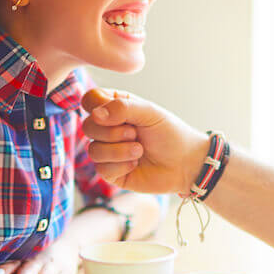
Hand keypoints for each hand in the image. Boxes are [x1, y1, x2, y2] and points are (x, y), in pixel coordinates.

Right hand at [81, 88, 209, 195]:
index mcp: (115, 108)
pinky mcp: (110, 172)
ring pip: (93, 150)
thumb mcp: (149, 113)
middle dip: (113, 132)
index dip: (97, 106)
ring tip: (140, 150)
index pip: (90, 100)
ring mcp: (107, 151)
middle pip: (87, 126)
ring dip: (119, 150)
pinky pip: (101, 168)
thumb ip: (122, 108)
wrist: (186, 163)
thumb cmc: (170, 134)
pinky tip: (136, 164)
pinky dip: (122, 165)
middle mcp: (108, 128)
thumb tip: (96, 114)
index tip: (117, 113)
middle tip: (135, 133)